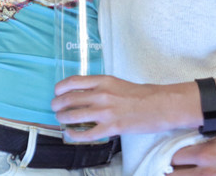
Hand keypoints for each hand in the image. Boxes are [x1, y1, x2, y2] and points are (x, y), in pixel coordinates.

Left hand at [52, 75, 191, 141]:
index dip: (60, 88)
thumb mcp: (118, 83)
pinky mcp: (111, 128)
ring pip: (73, 116)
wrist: (161, 105)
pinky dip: (74, 135)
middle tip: (55, 108)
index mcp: (104, 81)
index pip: (73, 82)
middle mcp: (101, 94)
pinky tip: (70, 134)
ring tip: (61, 120)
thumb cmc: (143, 95)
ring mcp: (105, 112)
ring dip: (63, 119)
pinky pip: (86, 133)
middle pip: (69, 99)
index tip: (57, 92)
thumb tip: (86, 94)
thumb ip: (102, 87)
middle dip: (57, 104)